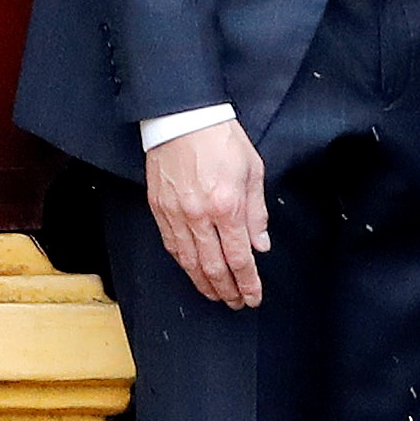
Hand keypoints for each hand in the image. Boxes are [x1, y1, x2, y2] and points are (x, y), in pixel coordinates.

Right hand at [147, 120, 267, 307]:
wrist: (182, 117)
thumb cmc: (221, 139)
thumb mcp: (253, 172)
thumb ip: (257, 213)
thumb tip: (260, 245)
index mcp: (227, 206)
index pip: (239, 258)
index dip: (248, 283)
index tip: (253, 297)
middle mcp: (199, 215)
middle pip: (213, 267)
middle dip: (227, 290)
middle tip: (236, 303)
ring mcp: (176, 213)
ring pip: (189, 261)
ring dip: (204, 283)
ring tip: (216, 295)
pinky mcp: (159, 207)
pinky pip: (171, 245)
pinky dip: (183, 263)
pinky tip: (192, 271)